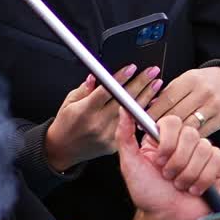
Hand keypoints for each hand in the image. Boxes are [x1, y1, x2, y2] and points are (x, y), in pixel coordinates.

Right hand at [43, 64, 163, 171]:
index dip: (120, 78)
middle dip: (140, 83)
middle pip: (123, 100)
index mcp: (85, 111)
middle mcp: (98, 124)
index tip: (131, 68)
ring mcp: (108, 135)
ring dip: (146, 97)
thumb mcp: (68, 102)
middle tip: (151, 72)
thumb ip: (84, 89)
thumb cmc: (65, 124)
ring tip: (156, 85)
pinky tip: (151, 104)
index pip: (106, 91)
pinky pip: (131, 127)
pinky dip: (141, 114)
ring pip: (131, 113)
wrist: (62, 150)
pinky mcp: (114, 145)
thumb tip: (96, 76)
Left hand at [116, 111, 219, 219]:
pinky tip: (194, 189)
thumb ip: (125, 135)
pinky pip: (216, 160)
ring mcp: (202, 153)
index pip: (172, 121)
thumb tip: (124, 109)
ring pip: (203, 148)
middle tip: (168, 177)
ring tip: (179, 185)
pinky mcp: (217, 165)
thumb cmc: (148, 194)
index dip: (167, 140)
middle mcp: (183, 143)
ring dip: (188, 173)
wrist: (167, 219)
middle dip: (177, 161)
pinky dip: (203, 179)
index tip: (159, 160)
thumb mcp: (130, 164)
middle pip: (190, 134)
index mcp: (163, 139)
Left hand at [147, 66, 219, 137]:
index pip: (167, 99)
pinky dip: (190, 138)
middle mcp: (203, 92)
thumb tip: (150, 108)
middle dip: (162, 126)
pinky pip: (202, 133)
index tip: (143, 122)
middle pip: (177, 114)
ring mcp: (214, 106)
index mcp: (191, 80)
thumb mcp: (185, 80)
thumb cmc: (202, 82)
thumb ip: (168, 94)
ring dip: (175, 136)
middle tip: (151, 135)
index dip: (153, 113)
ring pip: (189, 126)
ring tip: (164, 141)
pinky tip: (181, 141)